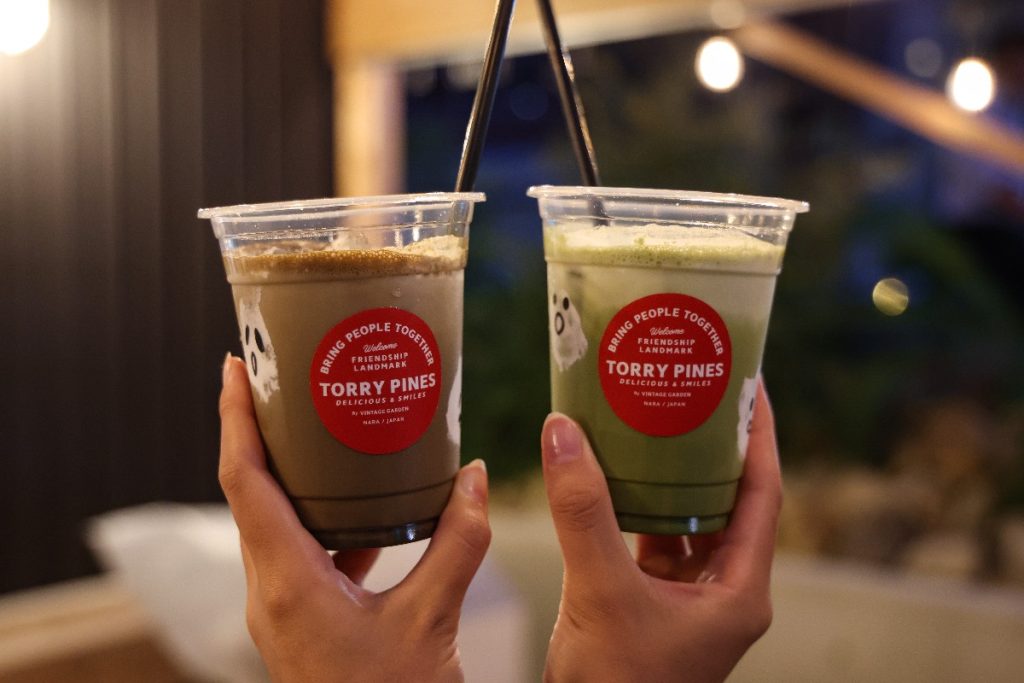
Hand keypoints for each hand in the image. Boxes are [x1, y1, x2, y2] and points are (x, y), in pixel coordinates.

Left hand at [218, 355, 490, 681]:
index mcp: (288, 581)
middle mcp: (271, 589)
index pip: (243, 480)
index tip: (235, 367)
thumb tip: (473, 479)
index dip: (234, 419)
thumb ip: (457, 545)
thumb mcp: (432, 619)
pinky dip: (324, 517)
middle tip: (283, 380)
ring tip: (324, 431)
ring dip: (292, 474)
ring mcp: (281, 606)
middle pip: (249, 491)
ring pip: (273, 521)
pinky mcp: (300, 619)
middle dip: (259, 431)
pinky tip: (368, 509)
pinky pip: (301, 550)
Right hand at [540, 381, 780, 682]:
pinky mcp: (652, 606)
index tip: (750, 384)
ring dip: (669, 476)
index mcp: (740, 590)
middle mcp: (723, 590)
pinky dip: (634, 507)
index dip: (759, 435)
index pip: (763, 492)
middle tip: (690, 392)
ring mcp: (688, 600)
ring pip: (685, 520)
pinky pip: (651, 541)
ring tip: (649, 421)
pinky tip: (611, 477)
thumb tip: (563, 430)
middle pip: (726, 500)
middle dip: (709, 447)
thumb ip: (583, 512)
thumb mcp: (602, 592)